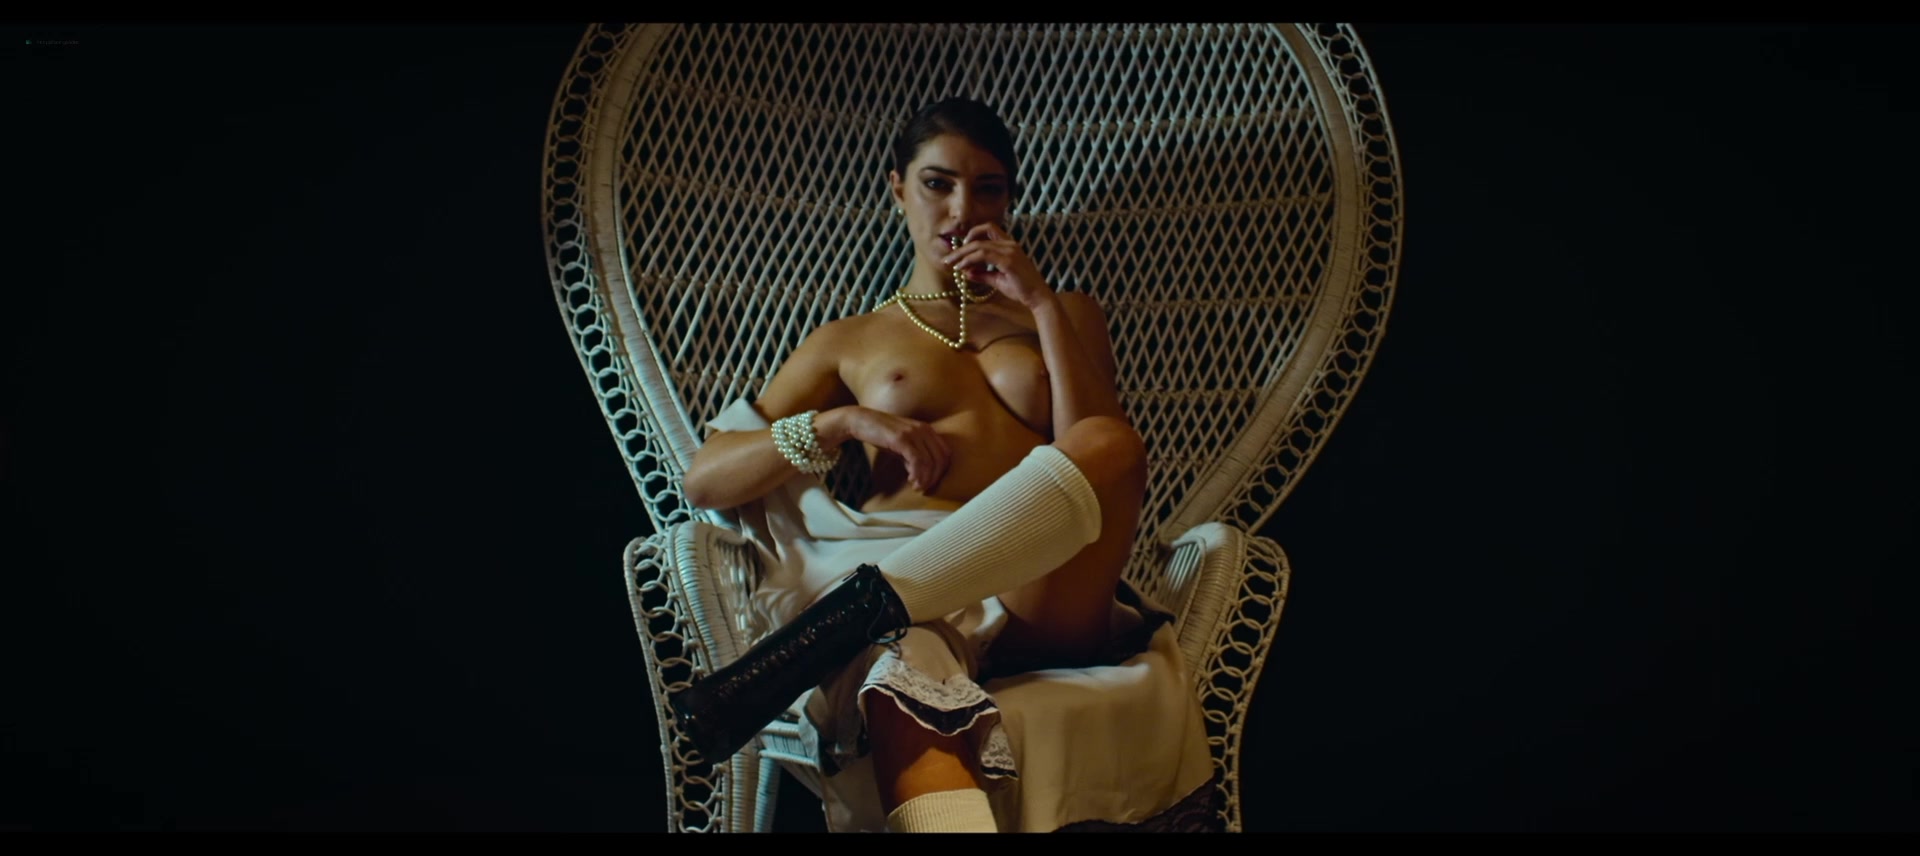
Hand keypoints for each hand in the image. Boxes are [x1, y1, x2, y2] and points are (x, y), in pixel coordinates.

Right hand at [822, 406, 951, 492]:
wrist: (862, 420)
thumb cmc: (882, 434)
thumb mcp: (902, 445)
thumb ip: (914, 457)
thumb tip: (921, 474)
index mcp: (927, 430)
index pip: (946, 454)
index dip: (940, 471)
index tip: (929, 482)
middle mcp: (924, 429)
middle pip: (941, 459)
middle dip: (934, 478)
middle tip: (922, 488)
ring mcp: (914, 433)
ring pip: (930, 462)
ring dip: (925, 479)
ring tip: (916, 487)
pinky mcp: (902, 438)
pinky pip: (917, 460)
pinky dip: (917, 474)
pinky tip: (911, 480)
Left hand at [941, 221, 1052, 309]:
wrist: (1038, 298)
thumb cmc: (1021, 289)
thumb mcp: (998, 280)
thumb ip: (983, 274)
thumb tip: (966, 272)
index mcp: (1009, 245)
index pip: (988, 229)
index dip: (972, 234)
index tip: (961, 247)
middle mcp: (1010, 244)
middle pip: (979, 237)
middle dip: (961, 247)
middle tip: (948, 259)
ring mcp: (1010, 251)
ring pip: (979, 245)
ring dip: (962, 254)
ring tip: (951, 263)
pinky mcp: (1008, 261)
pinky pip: (983, 255)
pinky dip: (969, 260)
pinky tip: (962, 268)